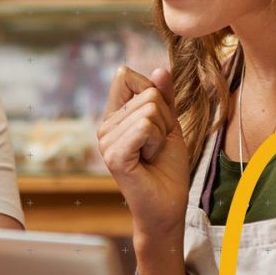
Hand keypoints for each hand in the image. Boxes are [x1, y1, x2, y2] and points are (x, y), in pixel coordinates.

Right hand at [98, 66, 191, 239]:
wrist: (168, 205)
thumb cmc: (167, 168)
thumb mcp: (170, 125)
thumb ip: (164, 98)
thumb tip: (161, 69)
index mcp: (114, 117)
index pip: (126, 76)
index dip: (152, 91)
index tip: (158, 122)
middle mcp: (105, 126)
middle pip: (147, 93)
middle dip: (163, 119)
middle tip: (156, 146)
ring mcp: (106, 141)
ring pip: (149, 111)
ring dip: (161, 134)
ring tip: (152, 155)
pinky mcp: (114, 155)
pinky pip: (144, 127)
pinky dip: (156, 142)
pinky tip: (148, 160)